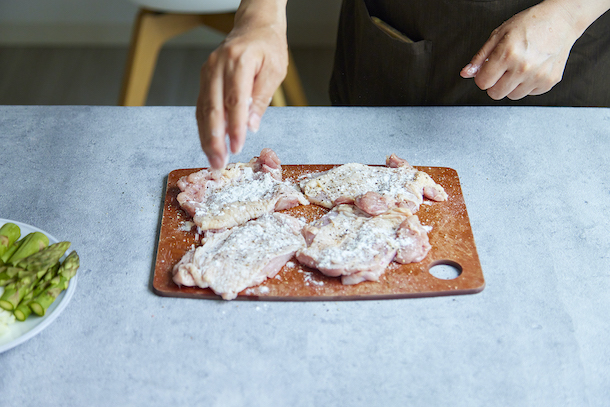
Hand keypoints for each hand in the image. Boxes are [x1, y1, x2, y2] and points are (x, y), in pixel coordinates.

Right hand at [196, 4, 287, 168]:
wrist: (254, 27)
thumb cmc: (268, 48)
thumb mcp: (274, 71)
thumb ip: (261, 98)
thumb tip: (251, 126)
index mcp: (239, 61)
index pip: (235, 100)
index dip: (235, 127)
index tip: (237, 147)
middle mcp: (218, 65)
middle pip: (213, 108)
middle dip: (215, 139)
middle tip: (218, 162)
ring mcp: (208, 71)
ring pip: (203, 110)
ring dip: (206, 137)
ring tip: (213, 159)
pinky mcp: (204, 78)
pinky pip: (202, 106)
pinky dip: (204, 127)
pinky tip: (209, 143)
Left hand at [460, 1, 580, 100]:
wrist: (561, 21)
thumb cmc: (530, 24)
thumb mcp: (499, 34)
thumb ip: (480, 57)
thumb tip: (466, 73)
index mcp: (507, 54)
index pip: (482, 83)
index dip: (483, 76)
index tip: (489, 70)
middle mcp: (523, 67)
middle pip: (495, 94)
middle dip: (495, 84)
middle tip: (503, 69)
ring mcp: (537, 76)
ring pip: (512, 96)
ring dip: (511, 85)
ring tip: (518, 67)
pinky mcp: (548, 82)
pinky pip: (529, 94)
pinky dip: (527, 85)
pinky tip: (531, 69)